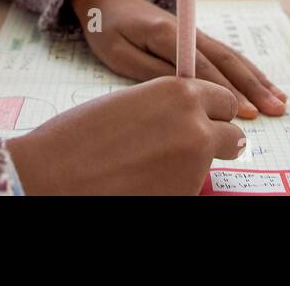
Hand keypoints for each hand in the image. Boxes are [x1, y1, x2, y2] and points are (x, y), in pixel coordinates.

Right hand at [4, 76, 245, 194]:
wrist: (55, 173)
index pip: (224, 100)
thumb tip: (189, 119)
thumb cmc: (81, 134)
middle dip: (217, 140)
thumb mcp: (132, 102)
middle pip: (234, 135)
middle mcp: (196, 126)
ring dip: (193, 164)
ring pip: (211, 164)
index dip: (213, 111)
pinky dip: (175, 185)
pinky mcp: (186, 195)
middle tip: (189, 147)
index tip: (205, 119)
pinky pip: (191, 187)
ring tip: (149, 165)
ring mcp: (194, 166)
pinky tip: (143, 181)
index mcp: (180, 93)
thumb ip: (168, 107)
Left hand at [68, 0, 286, 118]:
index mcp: (167, 34)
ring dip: (257, 80)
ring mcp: (194, 33)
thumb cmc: (107, 29)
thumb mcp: (118, 54)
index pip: (202, 66)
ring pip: (232, 57)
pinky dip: (248, 70)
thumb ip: (151, 71)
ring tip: (281, 101)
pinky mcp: (195, 37)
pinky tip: (264, 83)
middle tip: (276, 110)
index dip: (224, 89)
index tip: (244, 112)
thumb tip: (184, 91)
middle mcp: (188, 31)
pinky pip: (226, 55)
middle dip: (253, 87)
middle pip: (226, 60)